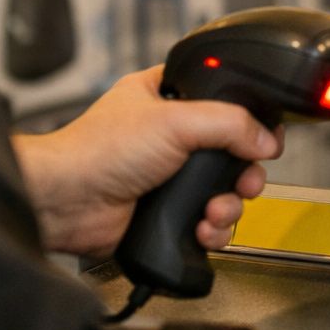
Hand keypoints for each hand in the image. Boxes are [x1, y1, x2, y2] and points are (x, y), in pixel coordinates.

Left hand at [12, 66, 281, 257]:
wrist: (64, 204)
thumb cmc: (96, 151)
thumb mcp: (175, 120)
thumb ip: (230, 123)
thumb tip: (266, 140)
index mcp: (167, 99)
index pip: (223, 101)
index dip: (248, 119)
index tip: (263, 135)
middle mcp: (171, 138)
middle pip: (232, 153)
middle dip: (245, 172)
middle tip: (246, 180)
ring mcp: (169, 178)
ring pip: (224, 192)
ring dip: (229, 206)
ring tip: (216, 211)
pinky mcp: (166, 214)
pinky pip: (207, 223)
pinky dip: (212, 230)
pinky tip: (202, 229)